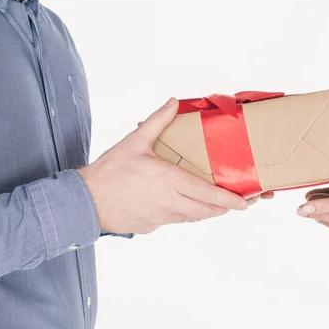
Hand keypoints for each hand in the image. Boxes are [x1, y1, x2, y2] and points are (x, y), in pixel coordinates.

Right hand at [79, 98, 248, 233]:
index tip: (245, 203)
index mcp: (169, 180)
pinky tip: (186, 207)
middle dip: (225, 209)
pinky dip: (186, 215)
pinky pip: (175, 221)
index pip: (207, 193)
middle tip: (239, 205)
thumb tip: (172, 102)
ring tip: (217, 206)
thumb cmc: (109, 171)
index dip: (229, 200)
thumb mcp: (134, 142)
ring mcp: (160, 217)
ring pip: (192, 218)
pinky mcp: (151, 226)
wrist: (83, 202)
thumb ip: (157, 121)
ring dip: (207, 212)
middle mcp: (169, 202)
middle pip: (206, 211)